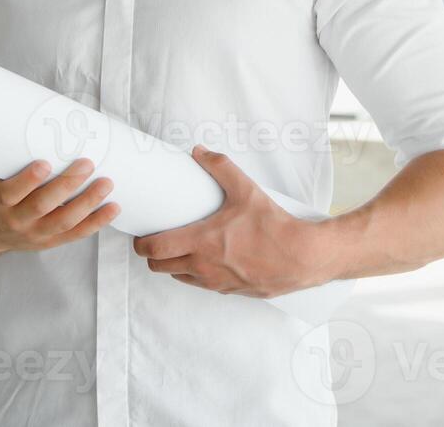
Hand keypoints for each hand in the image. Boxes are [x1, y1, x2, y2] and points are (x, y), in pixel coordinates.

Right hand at [0, 157, 120, 254]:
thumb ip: (16, 158)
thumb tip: (48, 120)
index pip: (11, 192)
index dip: (28, 179)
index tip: (45, 163)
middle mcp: (16, 220)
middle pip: (42, 205)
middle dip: (67, 185)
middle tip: (87, 164)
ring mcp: (35, 234)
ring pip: (64, 221)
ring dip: (88, 203)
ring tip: (106, 184)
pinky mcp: (50, 242)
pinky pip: (76, 234)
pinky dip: (96, 222)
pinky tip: (112, 208)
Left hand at [132, 145, 324, 298]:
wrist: (302, 257)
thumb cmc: (274, 226)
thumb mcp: (246, 190)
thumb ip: (220, 167)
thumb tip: (199, 151)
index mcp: (202, 242)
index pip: (155, 249)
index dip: (141, 243)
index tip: (141, 235)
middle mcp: (204, 266)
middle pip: (160, 267)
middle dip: (154, 254)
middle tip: (158, 238)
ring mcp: (216, 282)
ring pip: (179, 277)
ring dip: (174, 264)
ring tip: (181, 247)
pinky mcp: (229, 291)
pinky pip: (202, 284)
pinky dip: (196, 273)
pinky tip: (207, 258)